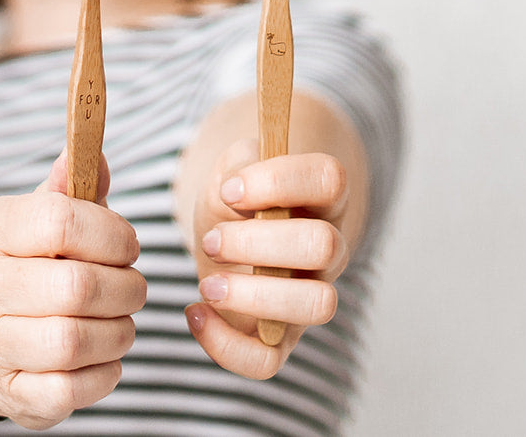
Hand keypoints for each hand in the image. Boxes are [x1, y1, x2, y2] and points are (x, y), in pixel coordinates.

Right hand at [0, 149, 145, 428]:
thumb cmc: (33, 266)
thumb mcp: (46, 217)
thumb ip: (76, 186)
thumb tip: (93, 152)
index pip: (61, 220)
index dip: (113, 233)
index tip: (127, 245)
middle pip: (77, 287)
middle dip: (126, 288)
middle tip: (132, 287)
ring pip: (74, 342)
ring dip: (119, 332)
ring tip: (121, 321)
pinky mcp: (10, 392)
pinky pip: (70, 390)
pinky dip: (103, 374)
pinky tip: (104, 356)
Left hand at [184, 138, 347, 379]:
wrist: (222, 239)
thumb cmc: (233, 203)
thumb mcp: (232, 169)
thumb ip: (240, 163)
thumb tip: (236, 188)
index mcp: (321, 199)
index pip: (330, 179)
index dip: (280, 181)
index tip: (229, 190)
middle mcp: (329, 251)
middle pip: (326, 246)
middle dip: (259, 243)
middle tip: (212, 241)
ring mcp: (308, 298)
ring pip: (318, 306)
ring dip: (254, 295)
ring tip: (207, 283)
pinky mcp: (279, 340)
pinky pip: (268, 363)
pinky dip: (225, 345)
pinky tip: (195, 312)